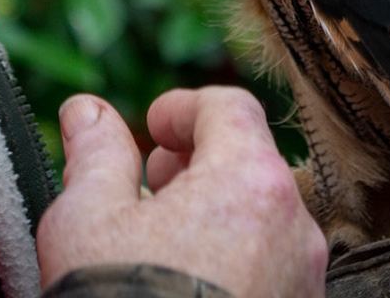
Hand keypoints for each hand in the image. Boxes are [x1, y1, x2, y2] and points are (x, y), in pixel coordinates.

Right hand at [36, 86, 327, 297]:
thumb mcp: (87, 218)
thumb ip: (95, 153)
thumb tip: (87, 112)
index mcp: (250, 181)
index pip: (229, 109)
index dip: (184, 109)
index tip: (151, 128)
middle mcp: (294, 228)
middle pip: (252, 166)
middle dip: (201, 164)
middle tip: (154, 183)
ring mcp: (302, 282)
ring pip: (266, 224)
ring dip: (220, 217)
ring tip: (165, 241)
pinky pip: (272, 273)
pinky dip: (237, 264)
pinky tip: (189, 285)